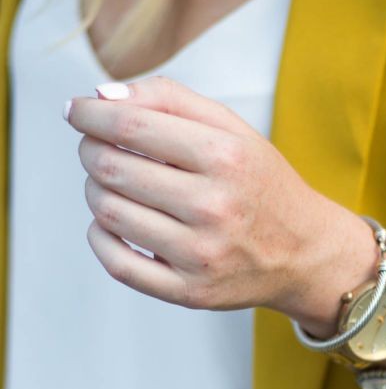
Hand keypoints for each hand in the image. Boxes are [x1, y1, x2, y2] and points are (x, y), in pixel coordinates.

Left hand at [63, 75, 343, 312]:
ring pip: (108, 213)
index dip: (90, 115)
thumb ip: (170, 101)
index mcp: (226, 158)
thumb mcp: (233, 130)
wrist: (306, 253)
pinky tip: (111, 222)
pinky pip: (117, 263)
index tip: (76, 111)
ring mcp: (200, 255)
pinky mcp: (190, 292)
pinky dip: (100, 237)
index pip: (131, 127)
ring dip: (95, 191)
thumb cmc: (262, 186)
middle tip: (95, 147)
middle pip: (113, 169)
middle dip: (90, 150)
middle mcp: (214, 207)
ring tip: (112, 184)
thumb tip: (101, 96)